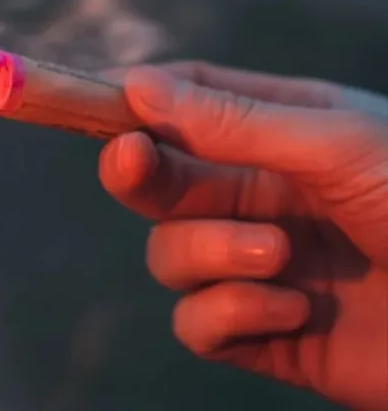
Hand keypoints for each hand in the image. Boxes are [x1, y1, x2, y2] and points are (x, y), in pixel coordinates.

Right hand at [98, 61, 387, 409]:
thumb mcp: (334, 144)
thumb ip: (231, 122)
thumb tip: (136, 85)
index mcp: (278, 133)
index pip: (181, 102)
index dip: (129, 99)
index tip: (82, 99)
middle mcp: (256, 195)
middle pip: (157, 179)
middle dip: (136, 171)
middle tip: (130, 160)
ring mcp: (252, 264)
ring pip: (168, 254)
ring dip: (211, 252)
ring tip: (280, 255)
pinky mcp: (256, 331)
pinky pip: (195, 322)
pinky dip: (231, 314)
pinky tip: (292, 309)